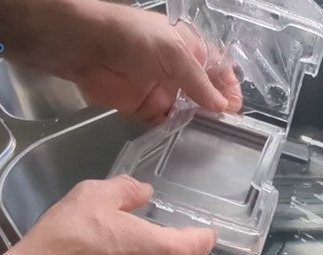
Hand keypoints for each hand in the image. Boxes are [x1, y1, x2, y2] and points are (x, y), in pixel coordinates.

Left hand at [0, 0, 241, 122]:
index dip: (229, 90)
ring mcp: (163, 92)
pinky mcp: (144, 110)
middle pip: (205, 95)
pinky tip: (184, 146)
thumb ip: (199, 83)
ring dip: (197, 125)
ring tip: (210, 144)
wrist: (87, 48)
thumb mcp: (175, 54)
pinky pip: (165, 125)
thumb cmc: (135, 40)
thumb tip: (222, 108)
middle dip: (216, 112)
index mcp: (191, 50)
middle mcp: (180, 72)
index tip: (235, 113)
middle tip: (226, 134)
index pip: (220, 71)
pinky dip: (175, 134)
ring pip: (187, 113)